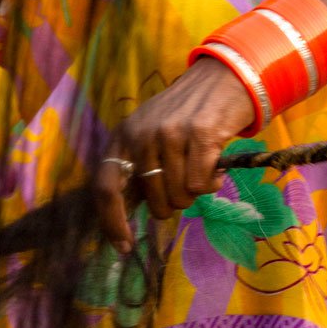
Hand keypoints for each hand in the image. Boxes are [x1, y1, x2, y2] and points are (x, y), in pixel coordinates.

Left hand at [94, 57, 254, 251]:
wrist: (221, 79)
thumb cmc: (184, 116)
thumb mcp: (149, 135)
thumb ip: (136, 169)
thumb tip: (122, 218)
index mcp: (122, 136)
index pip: (105, 188)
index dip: (112, 222)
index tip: (123, 247)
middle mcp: (140, 134)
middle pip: (153, 200)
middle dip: (172, 203)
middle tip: (185, 184)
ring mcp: (169, 133)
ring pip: (181, 196)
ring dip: (196, 192)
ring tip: (201, 167)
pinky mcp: (200, 135)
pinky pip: (203, 185)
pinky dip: (213, 183)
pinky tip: (215, 163)